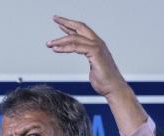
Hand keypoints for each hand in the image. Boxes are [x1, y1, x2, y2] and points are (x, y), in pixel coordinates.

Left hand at [47, 16, 147, 135]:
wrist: (113, 88)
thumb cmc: (105, 80)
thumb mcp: (93, 65)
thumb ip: (87, 56)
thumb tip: (81, 54)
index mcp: (97, 44)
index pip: (82, 30)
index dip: (71, 25)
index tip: (60, 23)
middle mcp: (98, 43)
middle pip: (80, 27)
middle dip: (66, 22)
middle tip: (55, 18)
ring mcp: (97, 47)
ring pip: (75, 38)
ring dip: (60, 40)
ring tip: (49, 43)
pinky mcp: (95, 54)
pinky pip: (76, 47)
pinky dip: (65, 48)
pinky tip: (57, 49)